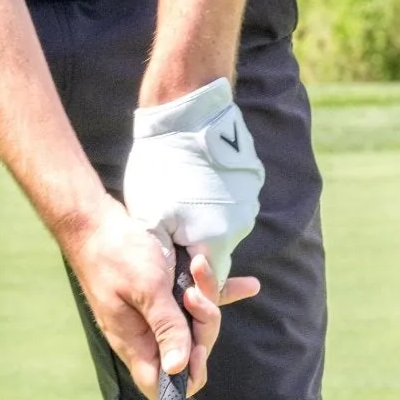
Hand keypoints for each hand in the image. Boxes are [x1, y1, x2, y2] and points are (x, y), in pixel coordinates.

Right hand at [61, 197, 256, 399]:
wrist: (94, 222)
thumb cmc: (116, 253)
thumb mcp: (146, 289)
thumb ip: (166, 327)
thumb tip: (179, 369)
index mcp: (135, 342)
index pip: (164, 385)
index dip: (188, 374)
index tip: (198, 346)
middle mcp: (145, 334)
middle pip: (187, 352)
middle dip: (203, 325)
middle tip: (195, 294)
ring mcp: (152, 315)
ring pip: (193, 323)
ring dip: (207, 299)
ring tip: (199, 266)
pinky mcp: (160, 294)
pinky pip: (194, 301)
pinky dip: (217, 291)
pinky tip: (248, 286)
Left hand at [124, 76, 265, 286]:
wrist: (187, 114)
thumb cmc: (162, 169)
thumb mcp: (150, 219)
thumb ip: (165, 257)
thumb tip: (171, 280)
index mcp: (216, 240)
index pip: (209, 281)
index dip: (191, 284)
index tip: (173, 274)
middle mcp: (240, 224)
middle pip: (218, 254)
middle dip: (195, 252)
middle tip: (168, 232)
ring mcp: (248, 199)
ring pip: (224, 227)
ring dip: (203, 224)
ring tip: (178, 202)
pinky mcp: (249, 179)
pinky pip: (231, 202)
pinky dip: (214, 201)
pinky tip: (193, 183)